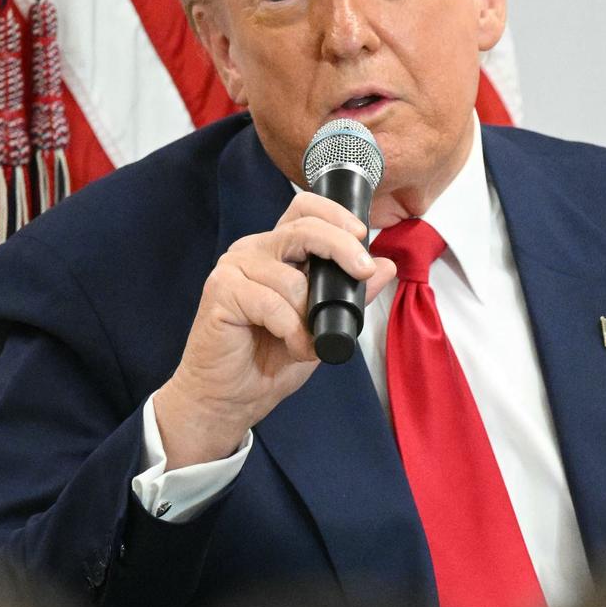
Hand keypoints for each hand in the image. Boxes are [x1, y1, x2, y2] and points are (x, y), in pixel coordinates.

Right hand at [154, 192, 395, 468]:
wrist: (229, 397)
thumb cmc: (269, 359)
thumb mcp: (322, 325)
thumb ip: (350, 295)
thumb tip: (385, 266)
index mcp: (276, 250)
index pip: (304, 209)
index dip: (335, 214)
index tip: (361, 235)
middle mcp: (253, 250)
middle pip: (303, 228)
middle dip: (340, 248)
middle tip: (362, 272)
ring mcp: (233, 268)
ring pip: (291, 279)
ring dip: (310, 318)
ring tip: (306, 344)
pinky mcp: (220, 291)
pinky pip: (272, 304)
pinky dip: (291, 330)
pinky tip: (292, 347)